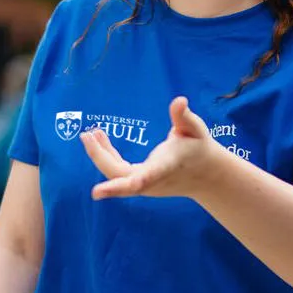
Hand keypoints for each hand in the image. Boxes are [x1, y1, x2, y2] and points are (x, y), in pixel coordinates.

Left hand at [81, 97, 217, 199]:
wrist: (206, 174)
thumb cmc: (199, 148)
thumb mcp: (196, 129)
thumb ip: (184, 116)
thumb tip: (179, 101)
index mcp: (164, 168)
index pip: (141, 180)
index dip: (118, 187)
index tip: (96, 192)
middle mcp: (152, 181)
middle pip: (119, 178)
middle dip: (99, 158)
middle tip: (86, 135)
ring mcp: (145, 184)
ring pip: (116, 175)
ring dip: (100, 156)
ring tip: (90, 134)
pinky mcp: (140, 182)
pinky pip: (118, 172)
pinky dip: (107, 156)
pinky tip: (101, 139)